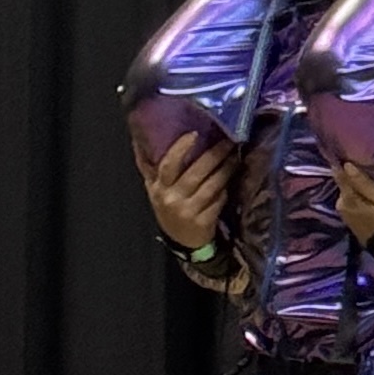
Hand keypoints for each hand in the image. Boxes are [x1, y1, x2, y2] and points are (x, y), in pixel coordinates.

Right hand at [134, 127, 235, 251]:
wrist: (180, 240)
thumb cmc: (169, 206)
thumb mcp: (154, 187)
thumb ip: (147, 164)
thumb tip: (138, 136)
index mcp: (158, 187)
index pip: (167, 165)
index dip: (180, 149)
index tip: (194, 133)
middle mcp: (171, 199)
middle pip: (195, 173)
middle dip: (214, 155)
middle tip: (228, 141)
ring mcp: (187, 211)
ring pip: (211, 186)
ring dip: (225, 169)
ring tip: (235, 156)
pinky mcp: (203, 222)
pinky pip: (218, 200)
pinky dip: (226, 189)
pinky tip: (233, 179)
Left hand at [335, 159, 373, 246]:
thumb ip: (364, 184)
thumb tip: (346, 165)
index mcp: (347, 199)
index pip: (340, 175)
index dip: (345, 165)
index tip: (353, 154)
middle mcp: (341, 206)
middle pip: (344, 184)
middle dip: (353, 176)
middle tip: (369, 169)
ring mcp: (345, 215)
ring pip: (348, 193)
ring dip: (356, 187)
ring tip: (371, 181)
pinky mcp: (351, 222)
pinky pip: (351, 203)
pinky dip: (358, 197)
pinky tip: (369, 197)